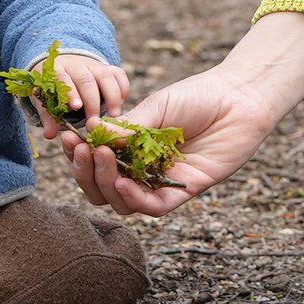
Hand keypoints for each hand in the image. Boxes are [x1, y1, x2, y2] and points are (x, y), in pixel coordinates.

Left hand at [28, 52, 129, 139]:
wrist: (64, 66)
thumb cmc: (54, 88)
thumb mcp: (45, 99)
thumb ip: (49, 116)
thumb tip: (50, 134)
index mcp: (57, 70)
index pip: (63, 78)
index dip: (71, 92)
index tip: (77, 107)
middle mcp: (76, 65)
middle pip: (86, 79)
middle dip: (92, 101)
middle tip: (95, 121)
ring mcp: (94, 65)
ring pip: (106, 75)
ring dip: (112, 96)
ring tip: (114, 115)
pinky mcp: (107, 67)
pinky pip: (119, 74)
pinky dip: (123, 88)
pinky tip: (122, 103)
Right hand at [58, 10, 303, 216]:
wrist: (238, 99)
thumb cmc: (197, 97)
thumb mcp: (156, 107)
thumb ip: (127, 127)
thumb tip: (92, 134)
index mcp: (129, 148)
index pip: (94, 162)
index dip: (76, 155)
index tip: (66, 138)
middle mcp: (141, 169)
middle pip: (102, 188)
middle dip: (85, 172)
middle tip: (81, 150)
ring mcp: (160, 182)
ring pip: (122, 202)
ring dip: (106, 184)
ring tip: (101, 158)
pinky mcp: (182, 191)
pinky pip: (153, 206)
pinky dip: (135, 199)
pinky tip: (124, 183)